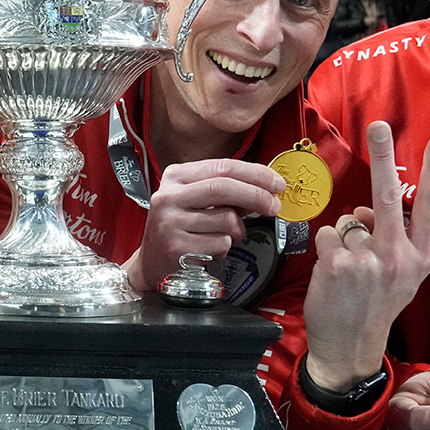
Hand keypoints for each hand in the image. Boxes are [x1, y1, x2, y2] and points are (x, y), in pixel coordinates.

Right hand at [123, 159, 285, 291]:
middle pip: (224, 187)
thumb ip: (229, 192)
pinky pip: (220, 243)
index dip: (256, 174)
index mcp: (175, 176)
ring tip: (226, 236)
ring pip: (226, 219)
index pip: (223, 167)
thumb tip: (267, 190)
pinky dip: (225, 248)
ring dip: (238, 230)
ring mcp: (169, 222)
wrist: (152, 262)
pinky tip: (210, 249)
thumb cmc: (182, 228)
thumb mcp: (199, 201)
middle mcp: (168, 196)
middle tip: (274, 206)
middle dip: (257, 196)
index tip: (277, 183)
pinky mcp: (175, 247)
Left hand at [303, 125, 429, 389]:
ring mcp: (367, 260)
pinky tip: (334, 274)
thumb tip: (369, 208)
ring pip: (350, 222)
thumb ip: (396, 238)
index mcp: (422, 258)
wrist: (351, 346)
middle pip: (389, 196)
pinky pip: (328, 235)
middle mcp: (398, 257)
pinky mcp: (337, 264)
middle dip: (383, 156)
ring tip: (351, 271)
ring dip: (346, 239)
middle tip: (379, 126)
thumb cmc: (377, 304)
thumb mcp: (403, 275)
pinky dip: (327, 249)